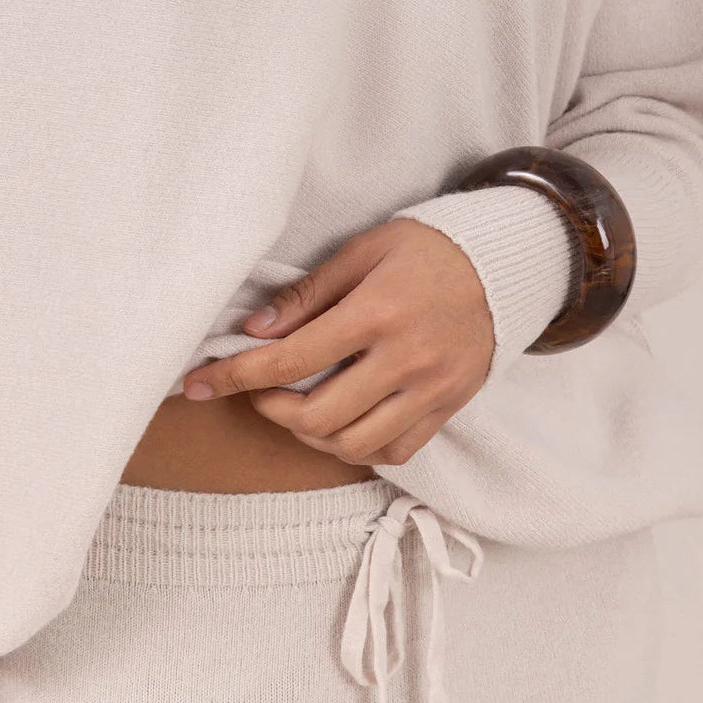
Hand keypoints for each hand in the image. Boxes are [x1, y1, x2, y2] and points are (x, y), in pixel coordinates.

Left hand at [181, 218, 495, 466]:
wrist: (503, 264)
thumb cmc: (425, 250)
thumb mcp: (362, 252)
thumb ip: (307, 295)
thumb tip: (253, 331)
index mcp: (377, 313)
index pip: (291, 358)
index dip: (236, 375)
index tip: (198, 383)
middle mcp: (405, 360)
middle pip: (318, 415)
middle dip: (270, 409)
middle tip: (256, 388)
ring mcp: (430, 390)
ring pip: (353, 444)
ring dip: (310, 433)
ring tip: (295, 405)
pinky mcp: (447, 408)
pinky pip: (392, 452)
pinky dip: (356, 446)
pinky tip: (340, 421)